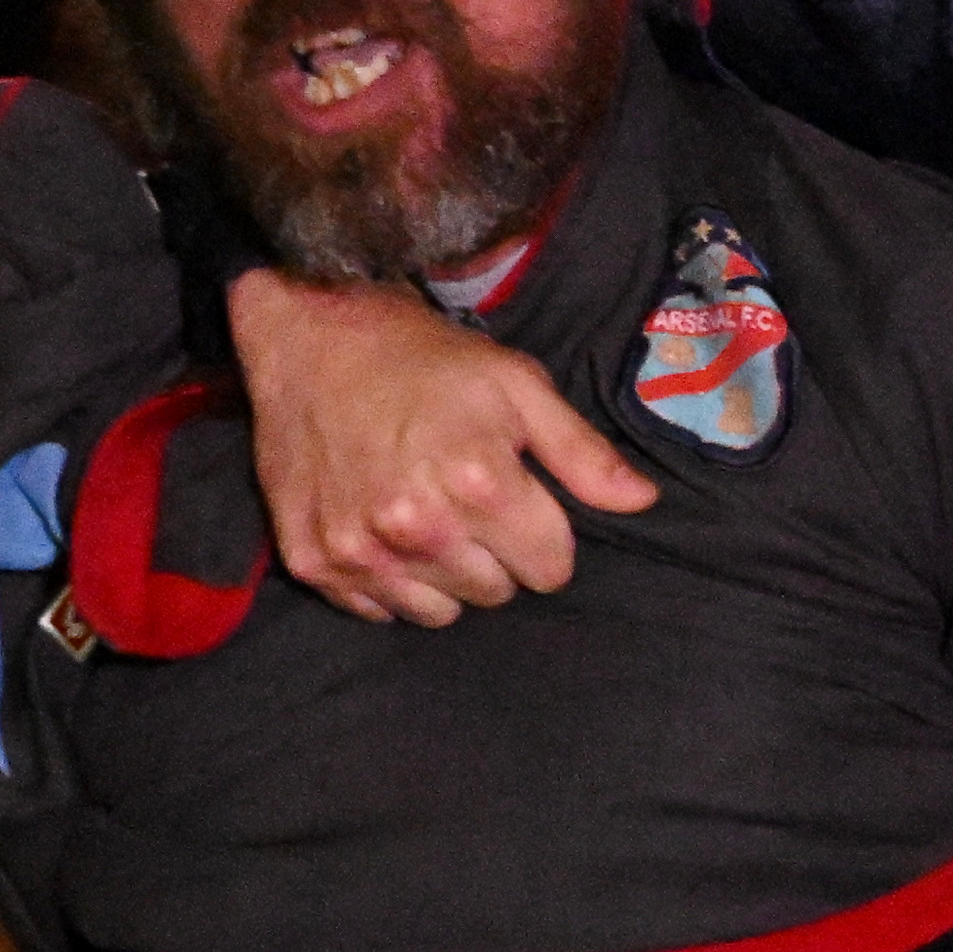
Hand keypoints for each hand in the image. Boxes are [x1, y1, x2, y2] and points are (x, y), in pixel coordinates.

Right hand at [228, 268, 648, 622]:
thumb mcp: (515, 385)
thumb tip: (642, 502)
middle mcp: (418, 528)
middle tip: (465, 500)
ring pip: (440, 613)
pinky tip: (380, 528)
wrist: (309, 338)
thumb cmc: (422, 358)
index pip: (550, 568)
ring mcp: (361, 552)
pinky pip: (379, 612)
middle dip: (494, 554)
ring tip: (425, 516)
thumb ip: (581, 452)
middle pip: (496, 593)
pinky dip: (388, 582)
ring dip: (443, 575)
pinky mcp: (316, 564)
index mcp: (478, 483)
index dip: (544, 534)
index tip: (519, 500)